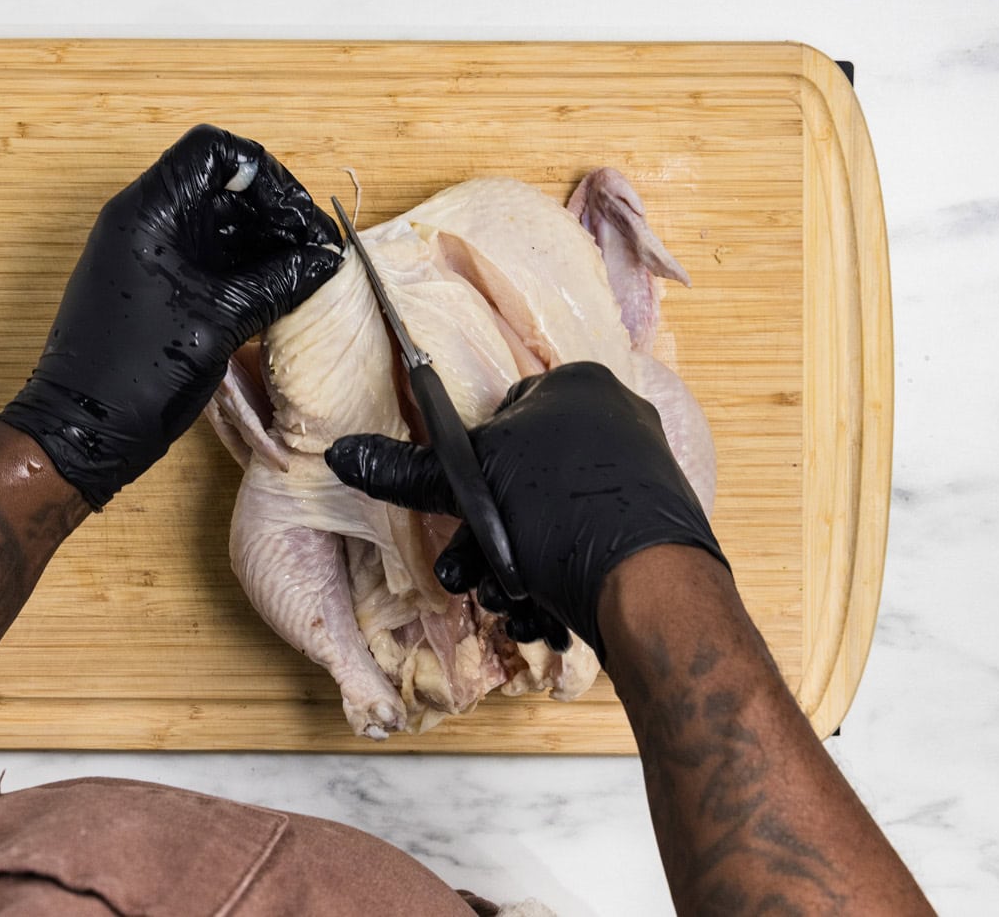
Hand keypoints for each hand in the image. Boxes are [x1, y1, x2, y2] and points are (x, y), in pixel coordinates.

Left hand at [0, 124, 341, 508]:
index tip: (298, 218)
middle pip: (223, 185)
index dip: (264, 174)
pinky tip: (284, 291)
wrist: (83, 431)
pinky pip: (213, 258)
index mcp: (149, 211)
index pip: (214, 150)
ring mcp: (154, 253)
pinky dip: (249, 268)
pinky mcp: (161, 285)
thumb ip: (278, 282)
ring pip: (222, 223)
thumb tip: (328, 259)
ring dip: (267, 243)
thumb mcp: (220, 321)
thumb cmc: (137, 372)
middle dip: (275, 212)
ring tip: (308, 274)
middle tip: (316, 251)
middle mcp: (149, 220)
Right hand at [324, 361, 727, 661]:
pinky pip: (588, 542)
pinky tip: (541, 612)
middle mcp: (618, 416)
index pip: (502, 416)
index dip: (473, 471)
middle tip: (469, 572)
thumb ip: (407, 471)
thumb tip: (342, 452)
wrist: (647, 584)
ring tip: (506, 601)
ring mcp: (642, 470)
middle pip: (524, 477)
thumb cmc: (558, 511)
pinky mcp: (656, 522)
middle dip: (488, 536)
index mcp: (577, 385)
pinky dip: (559, 576)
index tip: (459, 512)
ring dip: (516, 566)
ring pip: (553, 518)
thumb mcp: (468, 486)